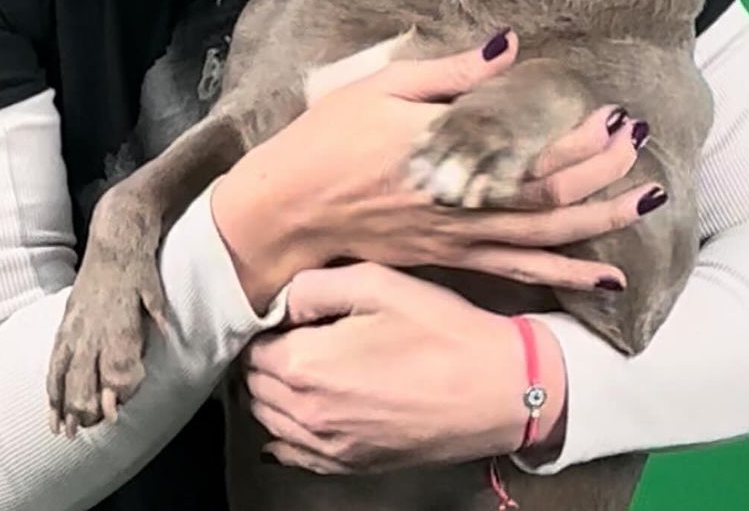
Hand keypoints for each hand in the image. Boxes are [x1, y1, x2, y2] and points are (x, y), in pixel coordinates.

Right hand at [213, 30, 661, 309]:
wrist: (287, 208)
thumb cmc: (327, 139)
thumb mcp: (381, 87)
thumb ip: (450, 72)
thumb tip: (509, 45)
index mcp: (445, 151)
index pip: (529, 148)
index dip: (578, 136)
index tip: (613, 114)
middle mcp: (461, 201)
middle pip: (550, 193)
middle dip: (603, 171)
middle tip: (640, 145)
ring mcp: (459, 237)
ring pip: (545, 236)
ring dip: (601, 220)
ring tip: (647, 203)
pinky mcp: (450, 258)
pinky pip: (520, 270)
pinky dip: (567, 274)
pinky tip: (607, 277)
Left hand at [243, 261, 562, 472]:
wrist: (496, 390)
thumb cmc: (439, 331)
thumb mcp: (376, 282)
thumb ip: (313, 285)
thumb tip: (280, 300)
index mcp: (306, 365)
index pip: (252, 346)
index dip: (265, 323)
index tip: (286, 311)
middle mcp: (308, 414)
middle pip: (254, 385)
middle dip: (263, 356)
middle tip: (291, 332)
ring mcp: (329, 447)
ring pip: (269, 420)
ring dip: (272, 391)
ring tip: (301, 361)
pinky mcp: (350, 465)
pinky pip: (292, 452)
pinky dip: (288, 428)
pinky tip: (309, 403)